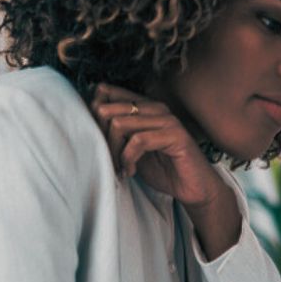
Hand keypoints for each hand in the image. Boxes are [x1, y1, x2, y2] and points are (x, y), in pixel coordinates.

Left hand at [90, 83, 222, 208]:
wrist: (193, 187)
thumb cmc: (164, 169)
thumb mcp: (132, 149)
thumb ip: (116, 134)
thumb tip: (87, 124)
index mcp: (144, 106)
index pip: (105, 93)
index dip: (93, 118)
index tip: (98, 143)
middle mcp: (155, 107)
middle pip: (106, 110)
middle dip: (101, 139)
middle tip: (109, 159)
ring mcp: (166, 119)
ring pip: (119, 124)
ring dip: (114, 151)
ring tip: (121, 168)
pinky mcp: (175, 135)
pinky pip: (138, 140)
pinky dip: (128, 159)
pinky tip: (131, 171)